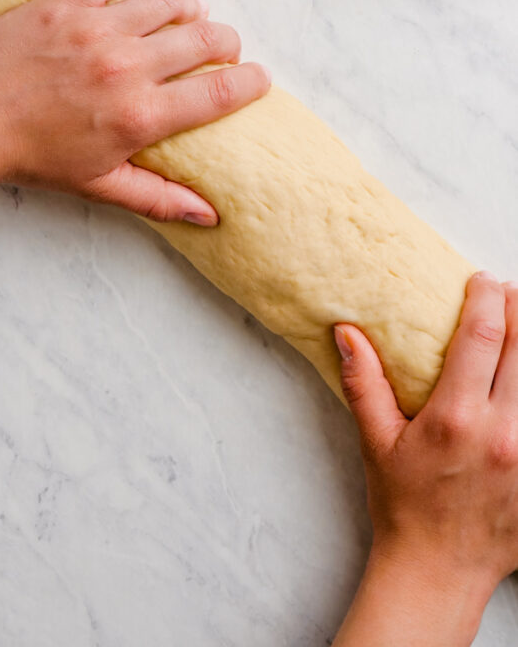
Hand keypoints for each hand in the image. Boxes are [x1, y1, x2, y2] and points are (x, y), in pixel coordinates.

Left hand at [0, 0, 270, 223]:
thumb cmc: (34, 156)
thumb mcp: (100, 184)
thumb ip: (158, 197)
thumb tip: (210, 215)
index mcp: (140, 116)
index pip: (219, 93)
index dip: (250, 82)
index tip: (259, 77)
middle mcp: (128, 68)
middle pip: (206, 39)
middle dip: (227, 42)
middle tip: (224, 46)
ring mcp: (98, 29)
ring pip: (171, 1)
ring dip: (192, 6)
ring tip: (192, 13)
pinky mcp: (68, 2)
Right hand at [333, 272, 517, 646]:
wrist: (438, 569)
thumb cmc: (403, 505)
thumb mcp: (376, 441)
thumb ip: (363, 382)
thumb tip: (346, 331)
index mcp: (456, 417)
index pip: (482, 337)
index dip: (487, 299)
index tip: (482, 279)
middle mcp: (502, 432)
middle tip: (508, 292)